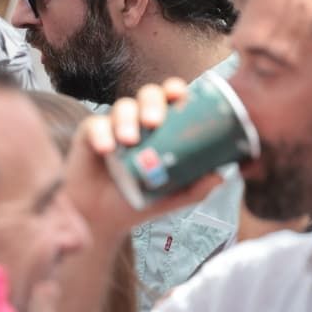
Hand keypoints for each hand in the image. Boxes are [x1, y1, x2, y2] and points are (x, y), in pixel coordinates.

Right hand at [66, 80, 223, 243]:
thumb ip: (199, 186)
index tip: (181, 96)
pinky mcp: (89, 135)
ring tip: (130, 140)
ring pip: (122, 106)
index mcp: (164, 127)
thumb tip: (222, 175)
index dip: (177, 91)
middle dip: (153, 102)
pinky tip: (106, 148)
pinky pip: (94, 125)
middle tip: (155, 122)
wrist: (104, 220)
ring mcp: (114, 125)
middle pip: (149, 94)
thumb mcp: (174, 196)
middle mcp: (139, 120)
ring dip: (127, 119)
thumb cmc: (142, 199)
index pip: (173, 98)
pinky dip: (101, 133)